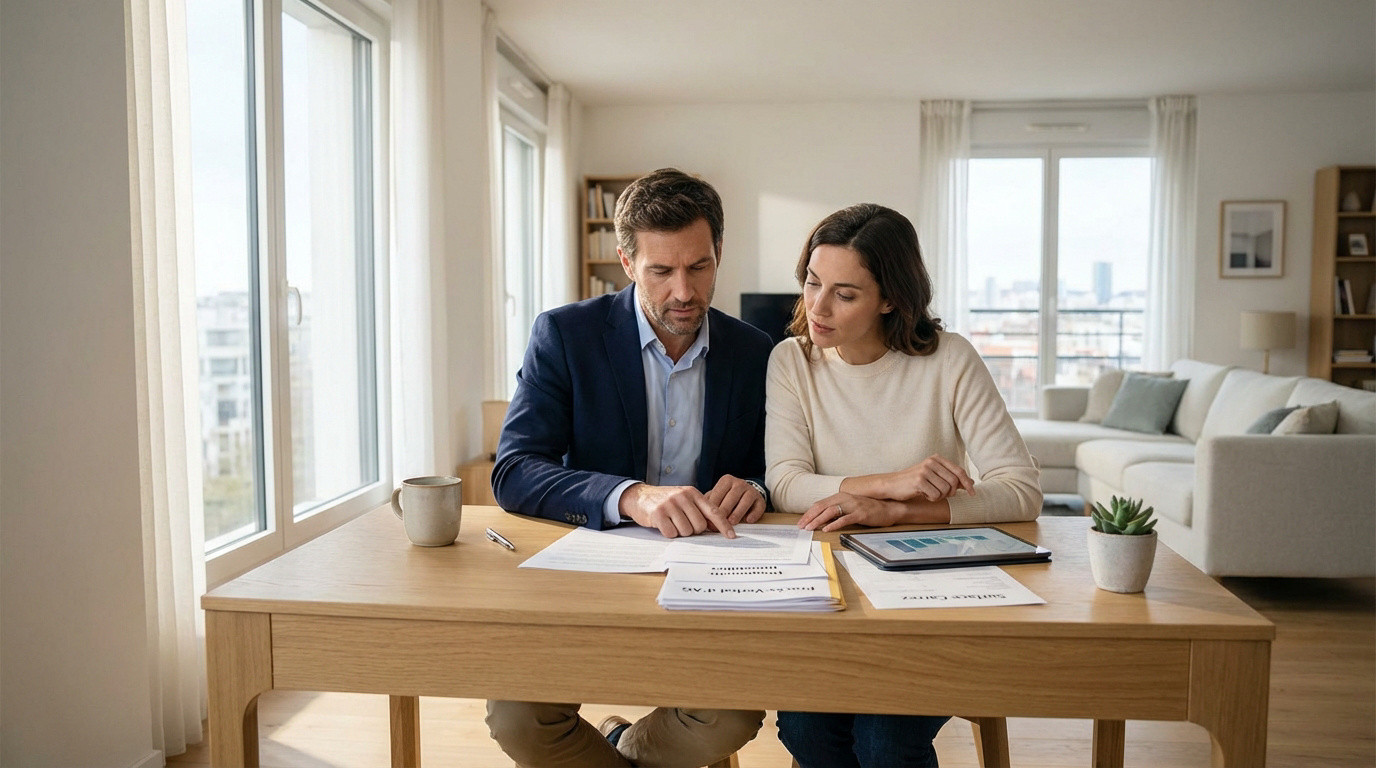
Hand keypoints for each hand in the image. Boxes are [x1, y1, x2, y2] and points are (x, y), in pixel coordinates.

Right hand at [621, 483, 735, 538]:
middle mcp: (682, 497)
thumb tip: (715, 527)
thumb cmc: (666, 501)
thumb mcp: (684, 499)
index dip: (723, 525)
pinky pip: (671, 533)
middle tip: (682, 523)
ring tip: (672, 522)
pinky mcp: (658, 514)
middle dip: (693, 530)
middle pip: (699, 526)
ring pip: (686, 531)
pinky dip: (668, 533)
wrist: (640, 496)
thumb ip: (699, 510)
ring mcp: (670, 504)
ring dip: (679, 532)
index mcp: (692, 493)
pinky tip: (663, 525)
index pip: (713, 511)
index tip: (731, 536)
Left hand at [704, 475, 766, 525]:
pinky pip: (758, 506)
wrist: (746, 493)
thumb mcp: (717, 497)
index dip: (712, 509)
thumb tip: (703, 519)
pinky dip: (754, 514)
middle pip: (731, 498)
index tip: (708, 521)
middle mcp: (739, 483)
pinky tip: (748, 520)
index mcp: (726, 481)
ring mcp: (751, 490)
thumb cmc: (727, 497)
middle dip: (724, 512)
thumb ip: (709, 505)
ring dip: (738, 513)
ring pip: (745, 501)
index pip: (717, 494)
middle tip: (718, 524)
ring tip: (731, 523)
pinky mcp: (760, 499)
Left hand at [798, 493, 904, 531]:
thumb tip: (821, 518)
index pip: (820, 504)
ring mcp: (853, 505)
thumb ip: (837, 509)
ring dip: (818, 520)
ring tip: (810, 528)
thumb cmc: (868, 509)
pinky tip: (827, 529)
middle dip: (810, 517)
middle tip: (801, 526)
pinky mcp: (860, 514)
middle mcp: (845, 498)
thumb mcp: (849, 506)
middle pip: (822, 507)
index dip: (809, 513)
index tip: (801, 522)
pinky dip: (834, 524)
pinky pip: (844, 519)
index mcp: (840, 496)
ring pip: (830, 512)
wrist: (889, 508)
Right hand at [881, 455, 974, 501]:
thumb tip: (970, 483)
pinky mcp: (919, 481)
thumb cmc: (914, 482)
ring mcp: (924, 470)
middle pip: (954, 481)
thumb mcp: (934, 477)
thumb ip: (950, 478)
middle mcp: (931, 462)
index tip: (972, 493)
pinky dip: (932, 498)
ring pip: (945, 490)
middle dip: (951, 492)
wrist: (892, 484)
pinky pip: (935, 495)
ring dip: (940, 496)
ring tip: (930, 493)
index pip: (958, 471)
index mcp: (936, 458)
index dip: (967, 483)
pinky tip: (924, 494)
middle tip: (942, 495)